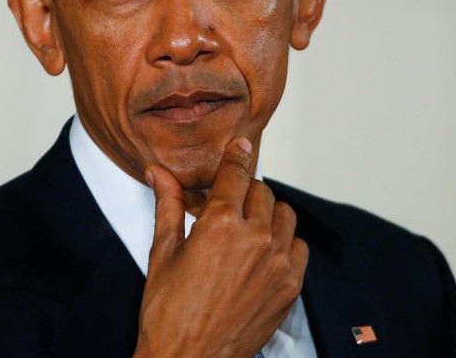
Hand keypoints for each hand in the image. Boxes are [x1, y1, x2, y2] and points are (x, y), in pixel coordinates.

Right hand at [133, 138, 307, 357]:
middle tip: (227, 204)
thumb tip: (156, 173)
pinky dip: (284, 243)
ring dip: (266, 213)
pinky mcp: (289, 287)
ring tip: (245, 228)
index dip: (237, 155)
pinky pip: (298, 247)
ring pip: (284, 215)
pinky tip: (262, 253)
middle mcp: (254, 239)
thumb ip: (168, 205)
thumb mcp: (163, 251)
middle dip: (244, 191)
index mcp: (219, 224)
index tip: (241, 145)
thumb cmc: (169, 310)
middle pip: (261, 191)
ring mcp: (277, 264)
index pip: (235, 173)